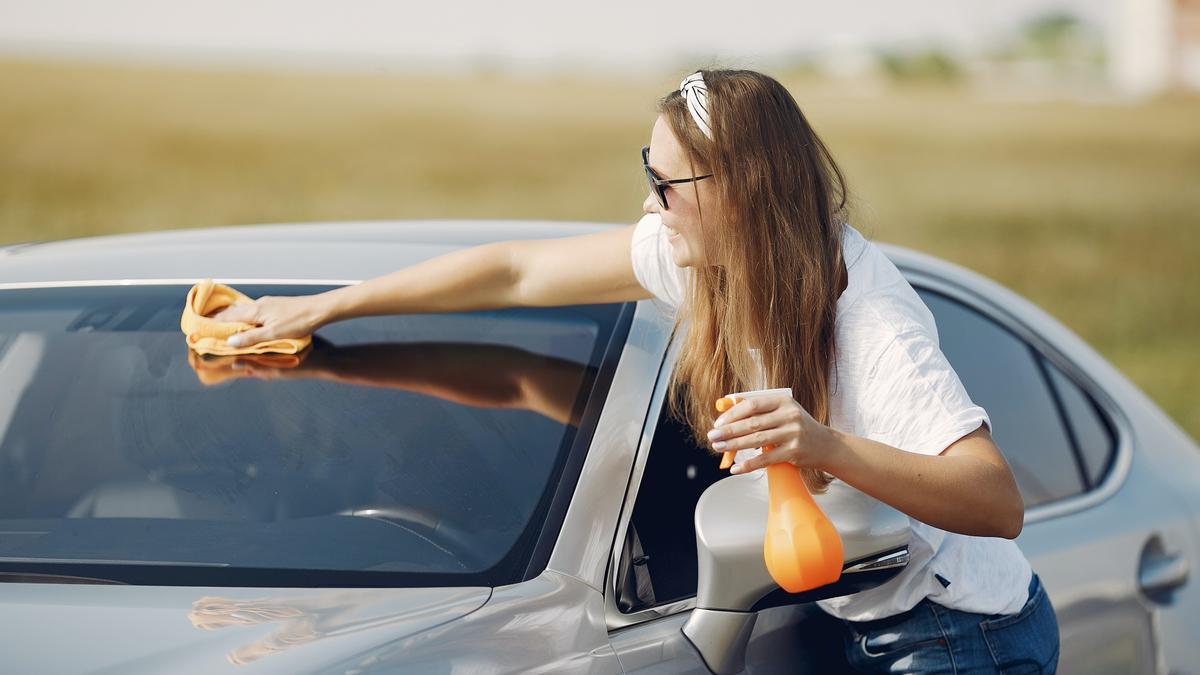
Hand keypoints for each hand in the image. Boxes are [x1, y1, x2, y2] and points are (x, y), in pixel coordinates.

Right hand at [208, 294, 328, 346]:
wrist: (319, 309)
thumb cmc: (298, 322)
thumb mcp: (273, 334)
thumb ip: (251, 338)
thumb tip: (229, 342)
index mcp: (255, 311)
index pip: (228, 317)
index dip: (214, 323)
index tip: (200, 327)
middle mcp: (258, 304)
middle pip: (234, 312)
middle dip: (220, 319)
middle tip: (207, 326)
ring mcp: (267, 303)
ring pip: (244, 310)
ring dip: (232, 317)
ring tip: (222, 324)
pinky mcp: (275, 305)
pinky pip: (253, 310)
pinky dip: (245, 316)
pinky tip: (247, 320)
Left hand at [707, 394, 841, 474]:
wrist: (825, 445)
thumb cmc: (797, 427)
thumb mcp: (782, 412)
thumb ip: (759, 412)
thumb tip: (727, 415)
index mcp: (783, 401)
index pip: (752, 405)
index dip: (732, 414)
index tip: (718, 423)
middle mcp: (789, 415)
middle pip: (752, 423)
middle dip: (728, 430)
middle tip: (712, 436)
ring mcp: (792, 434)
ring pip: (756, 440)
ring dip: (734, 445)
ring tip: (719, 448)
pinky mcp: (794, 452)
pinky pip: (765, 459)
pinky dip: (748, 465)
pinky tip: (736, 469)